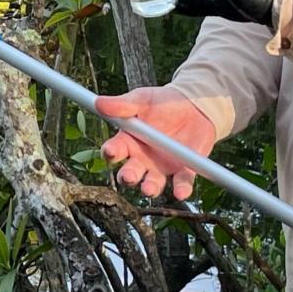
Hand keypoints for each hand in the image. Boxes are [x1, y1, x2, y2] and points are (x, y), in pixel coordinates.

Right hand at [96, 88, 216, 198]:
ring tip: (148, 188)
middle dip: (128, 177)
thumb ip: (123, 104)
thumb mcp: (143, 99)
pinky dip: (182, 189)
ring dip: (150, 188)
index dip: (111, 152)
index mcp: (128, 142)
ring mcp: (162, 167)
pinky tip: (181, 192)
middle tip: (128, 176)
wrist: (193, 105)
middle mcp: (142, 159)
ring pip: (152, 184)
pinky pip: (182, 182)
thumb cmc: (162, 102)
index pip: (114, 150)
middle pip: (130, 173)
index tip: (111, 151)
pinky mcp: (184, 170)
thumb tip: (99, 102)